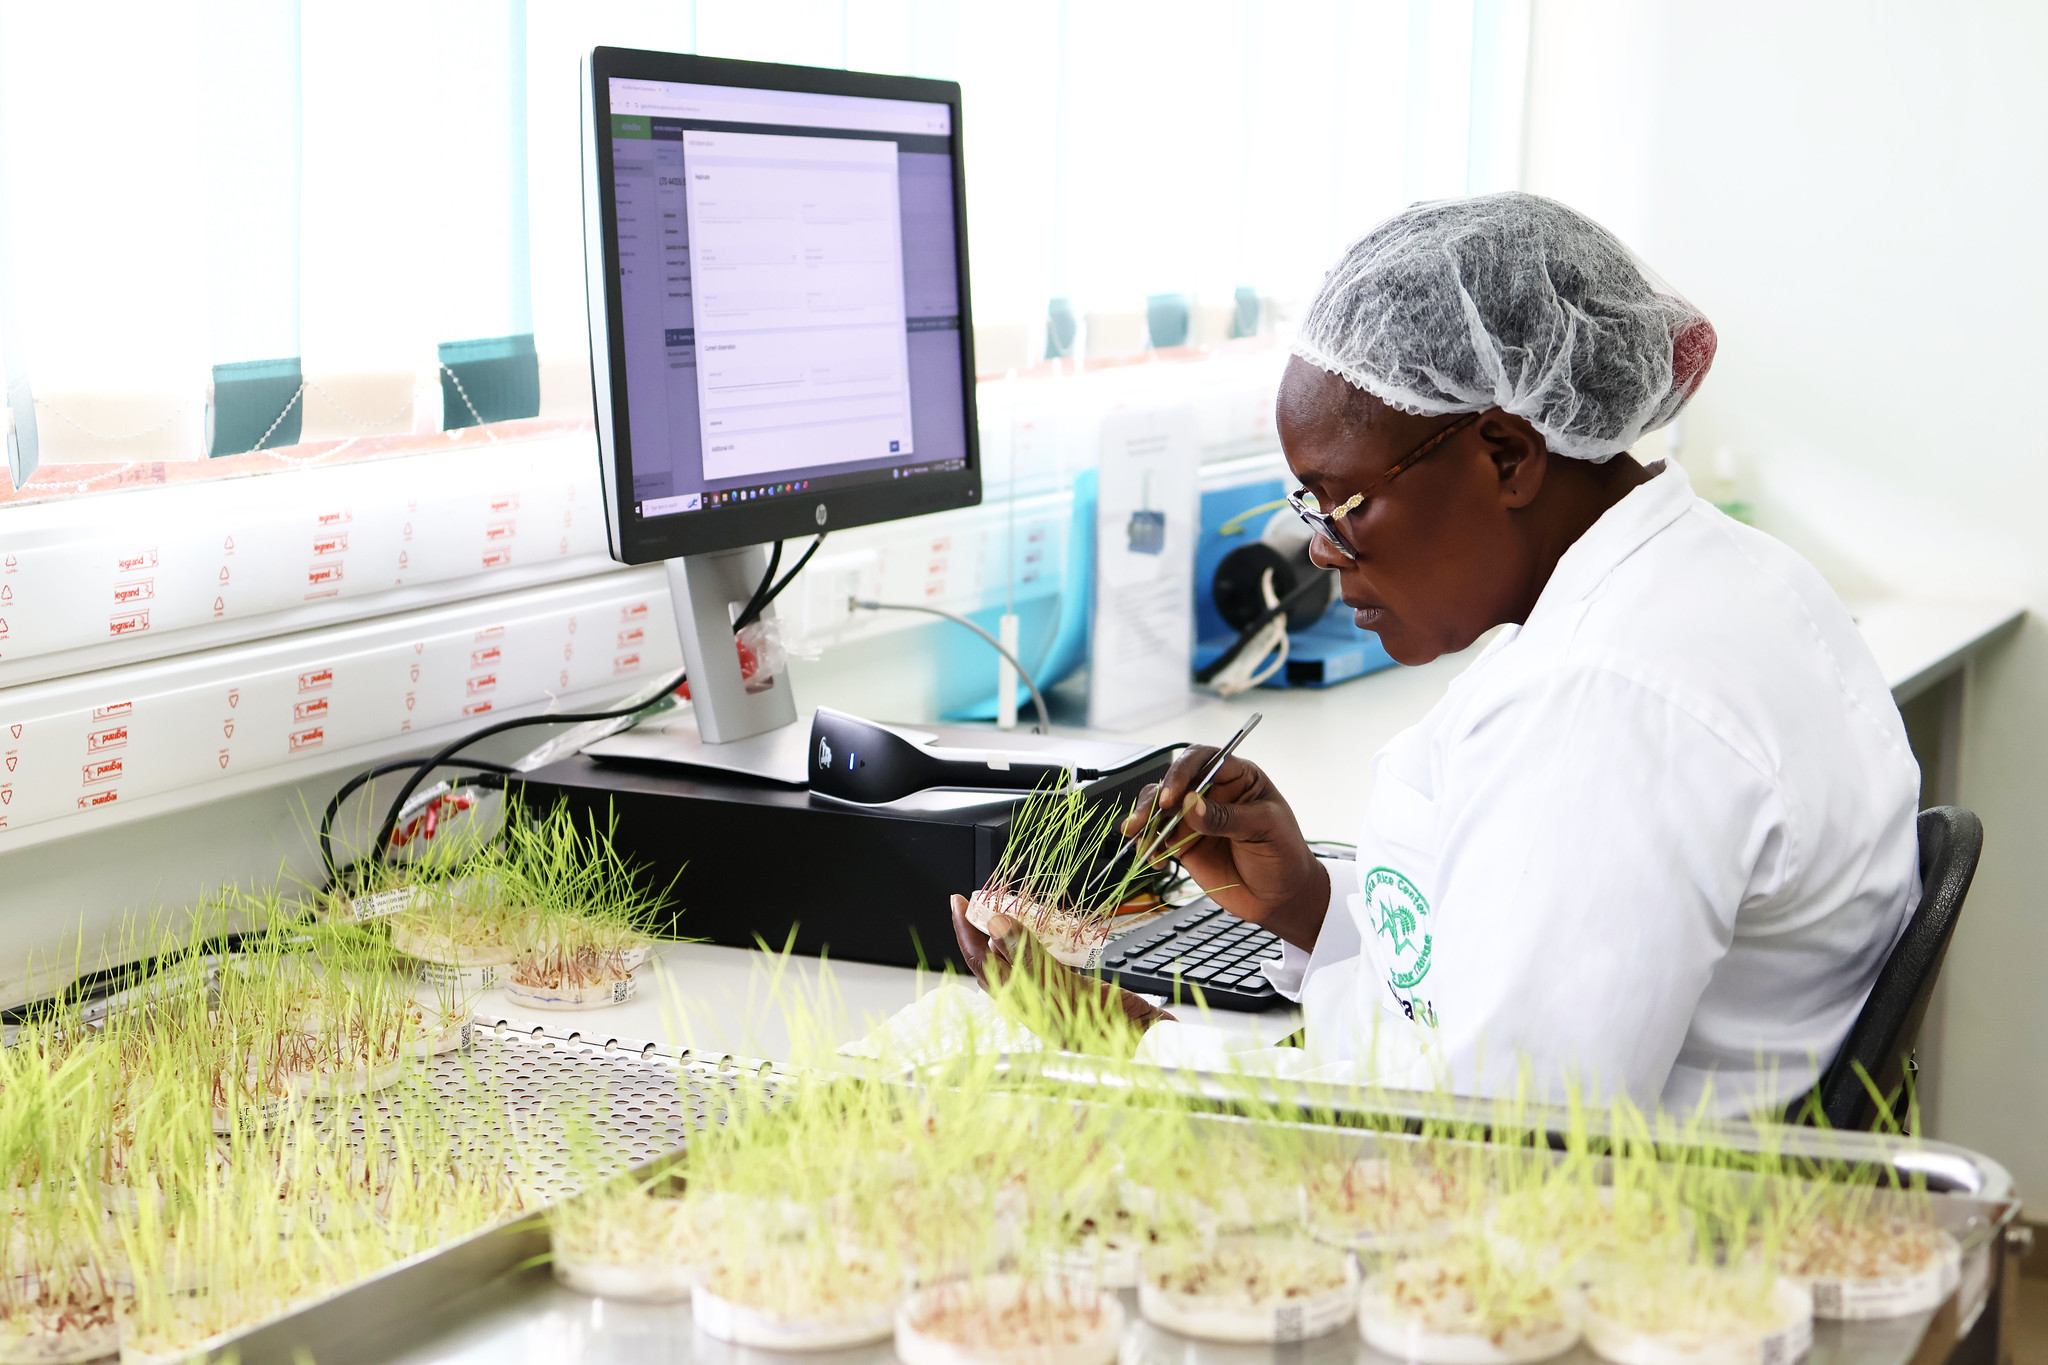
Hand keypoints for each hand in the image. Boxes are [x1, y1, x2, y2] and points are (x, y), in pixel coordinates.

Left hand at [950, 895, 1171, 1051]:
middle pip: (996, 958)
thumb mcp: (1064, 991)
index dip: (966, 931)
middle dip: (986, 927)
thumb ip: (1030, 958)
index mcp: (1022, 1004)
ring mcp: (1052, 994)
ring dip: (1016, 930)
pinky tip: (1048, 929)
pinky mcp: (1074, 988)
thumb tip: (997, 925)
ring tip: (1012, 907)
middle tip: (984, 898)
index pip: (981, 962)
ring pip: (1022, 956)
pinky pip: (1048, 959)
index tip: (959, 901)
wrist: (1147, 1047)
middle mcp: (1032, 1000)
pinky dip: (1044, 939)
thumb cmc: (1106, 1031)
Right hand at [1121, 747, 1328, 950]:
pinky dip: (1148, 844)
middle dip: (1155, 798)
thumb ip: (1227, 817)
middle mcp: (1212, 793)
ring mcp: (1195, 818)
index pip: (1204, 760)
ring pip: (1159, 808)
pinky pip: (1157, 836)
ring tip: (1136, 834)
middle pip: (1174, 782)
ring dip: (1144, 818)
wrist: (1279, 897)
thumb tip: (1191, 804)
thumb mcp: (1265, 829)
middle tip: (1147, 817)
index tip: (1172, 795)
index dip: (1183, 771)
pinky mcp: (1183, 843)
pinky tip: (1151, 856)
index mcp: (1237, 777)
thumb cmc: (1283, 854)